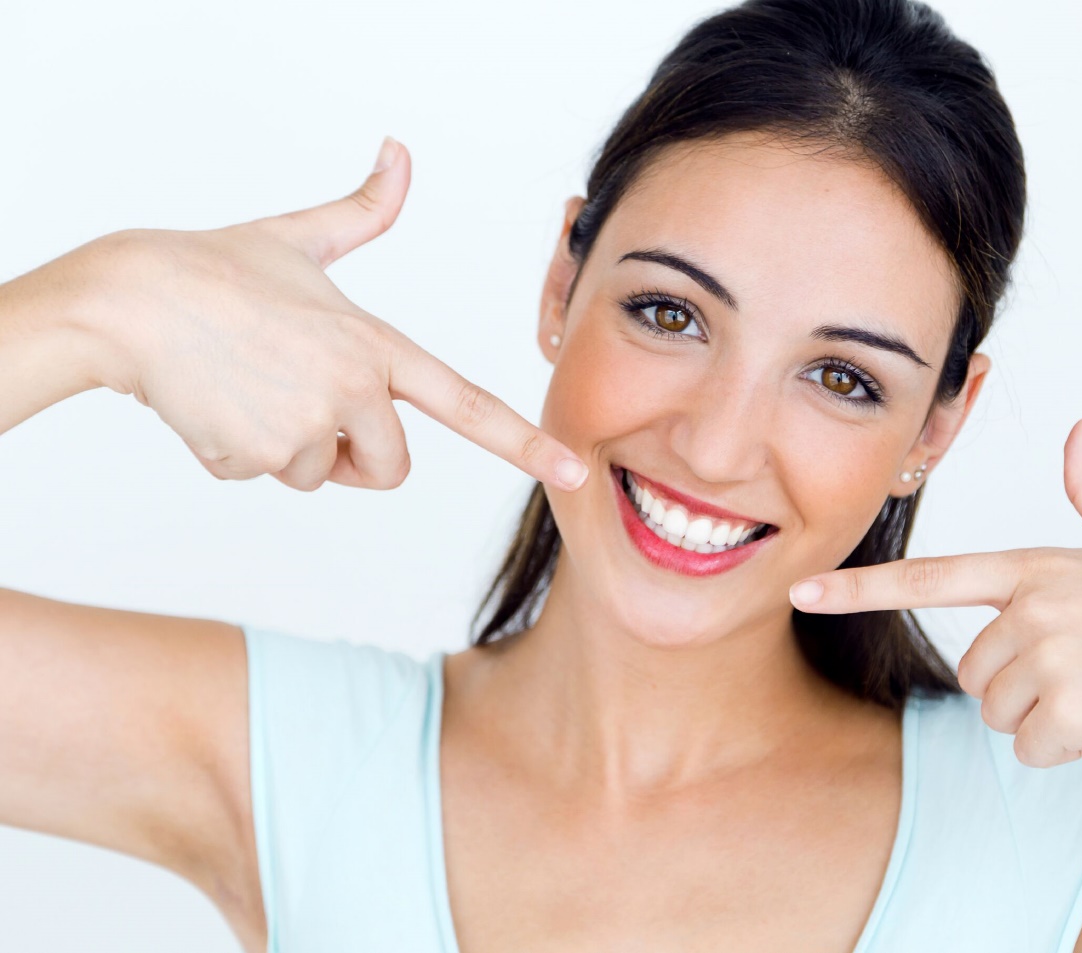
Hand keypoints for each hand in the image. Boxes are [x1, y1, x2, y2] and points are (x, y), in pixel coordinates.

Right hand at [62, 137, 586, 492]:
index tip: (573, 469)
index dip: (523, 441)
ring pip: (319, 474)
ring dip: (288, 448)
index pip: (465, 403)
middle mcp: (353, 390)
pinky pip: (264, 476)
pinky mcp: (257, 459)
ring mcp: (306, 427)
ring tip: (248, 387)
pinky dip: (240, 452)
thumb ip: (363, 212)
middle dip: (356, 456)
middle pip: (390, 469)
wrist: (125, 302)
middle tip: (307, 407)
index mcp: (375, 344)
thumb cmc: (212, 269)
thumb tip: (400, 152)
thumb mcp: (299, 240)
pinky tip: (216, 403)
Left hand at [789, 414, 1081, 766]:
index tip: (801, 593)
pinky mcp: (1069, 708)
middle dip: (1019, 680)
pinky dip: (1070, 746)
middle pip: (974, 670)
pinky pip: (1032, 747)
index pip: (928, 575)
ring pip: (998, 711)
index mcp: (1036, 563)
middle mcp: (1030, 605)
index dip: (859, 587)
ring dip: (1044, 714)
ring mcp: (1047, 656)